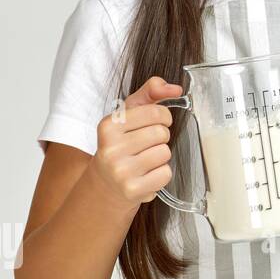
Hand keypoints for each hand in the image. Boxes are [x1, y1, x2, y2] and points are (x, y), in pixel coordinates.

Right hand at [90, 76, 181, 212]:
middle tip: (147, 145)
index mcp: (109, 126)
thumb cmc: (120, 146)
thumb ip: (150, 93)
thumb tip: (175, 88)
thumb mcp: (129, 114)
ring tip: (145, 160)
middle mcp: (111, 148)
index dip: (163, 117)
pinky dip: (161, 174)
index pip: (156, 112)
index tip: (157, 122)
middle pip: (161, 133)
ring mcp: (120, 171)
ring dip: (161, 156)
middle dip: (161, 137)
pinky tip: (146, 175)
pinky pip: (165, 174)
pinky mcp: (132, 190)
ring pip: (165, 153)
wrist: (104, 185)